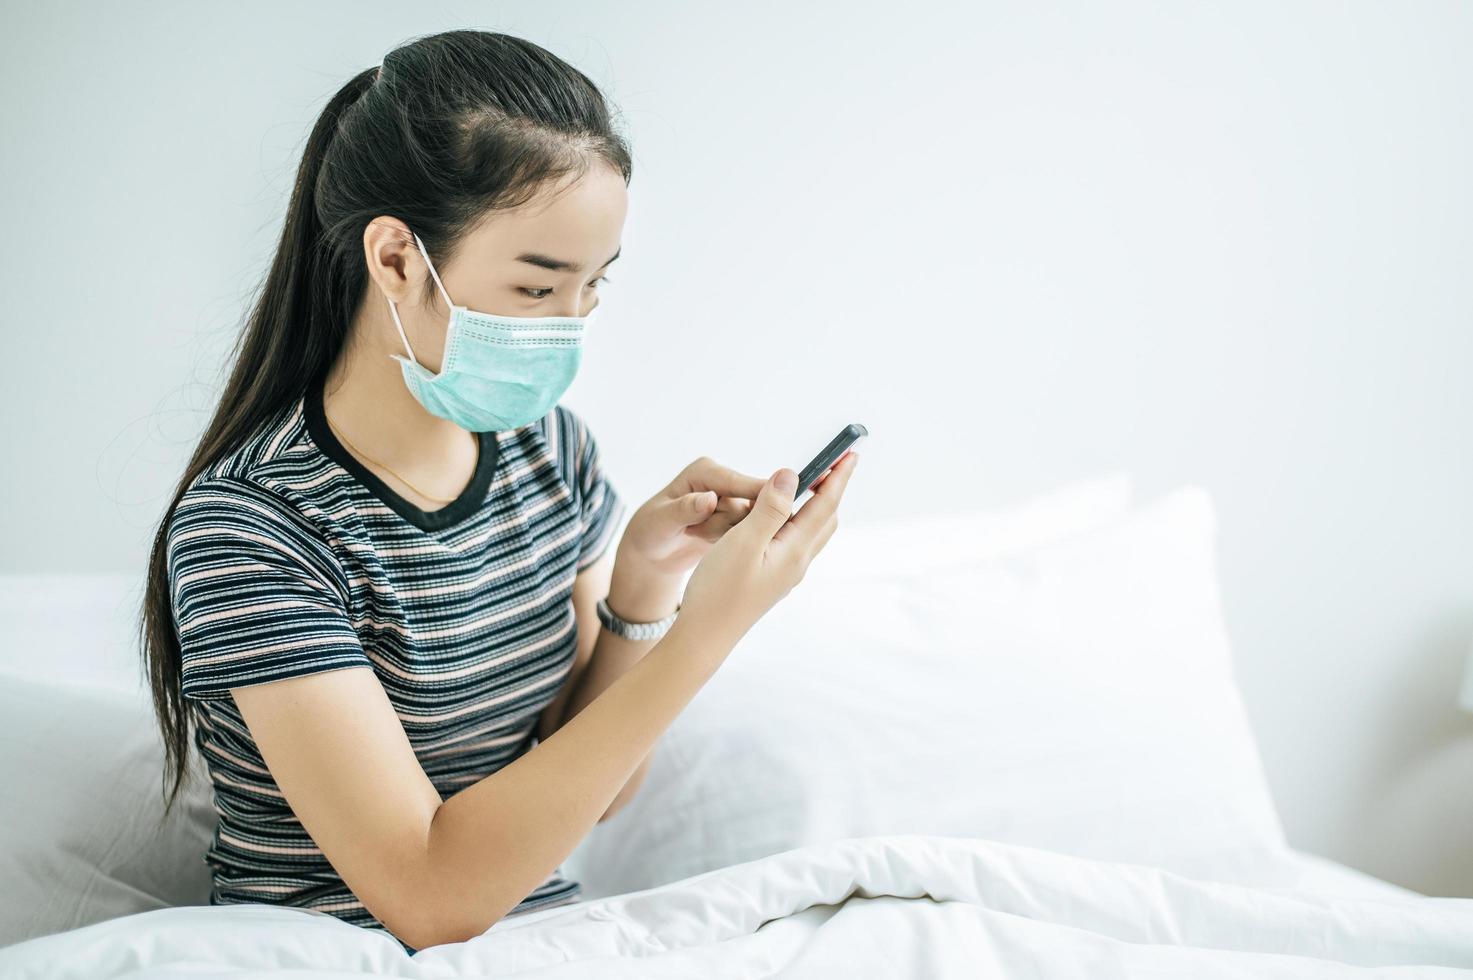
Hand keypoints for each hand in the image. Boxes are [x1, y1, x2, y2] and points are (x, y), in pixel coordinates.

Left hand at [608, 456, 768, 619]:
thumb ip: (684, 510)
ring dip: (722, 535)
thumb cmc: (650, 530)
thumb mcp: (661, 521)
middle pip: (747, 506)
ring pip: (748, 524)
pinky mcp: (737, 520)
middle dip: (722, 525)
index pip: (737, 483)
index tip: (778, 504)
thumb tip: (710, 499)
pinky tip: (706, 540)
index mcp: (705, 471)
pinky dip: (728, 543)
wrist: (653, 551)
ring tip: (694, 533)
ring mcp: (732, 502)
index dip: (757, 493)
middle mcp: (723, 483)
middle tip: (692, 530)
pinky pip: (747, 535)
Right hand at [679, 450, 858, 647]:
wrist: (705, 636)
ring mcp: (785, 572)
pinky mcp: (772, 578)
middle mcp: (797, 562)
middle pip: (825, 518)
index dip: (838, 476)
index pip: (825, 504)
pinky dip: (796, 520)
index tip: (850, 452)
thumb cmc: (718, 591)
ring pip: (811, 531)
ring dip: (815, 504)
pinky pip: (794, 541)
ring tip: (808, 483)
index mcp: (795, 550)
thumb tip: (791, 475)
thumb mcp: (743, 542)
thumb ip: (769, 508)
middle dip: (831, 488)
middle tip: (832, 462)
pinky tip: (779, 517)